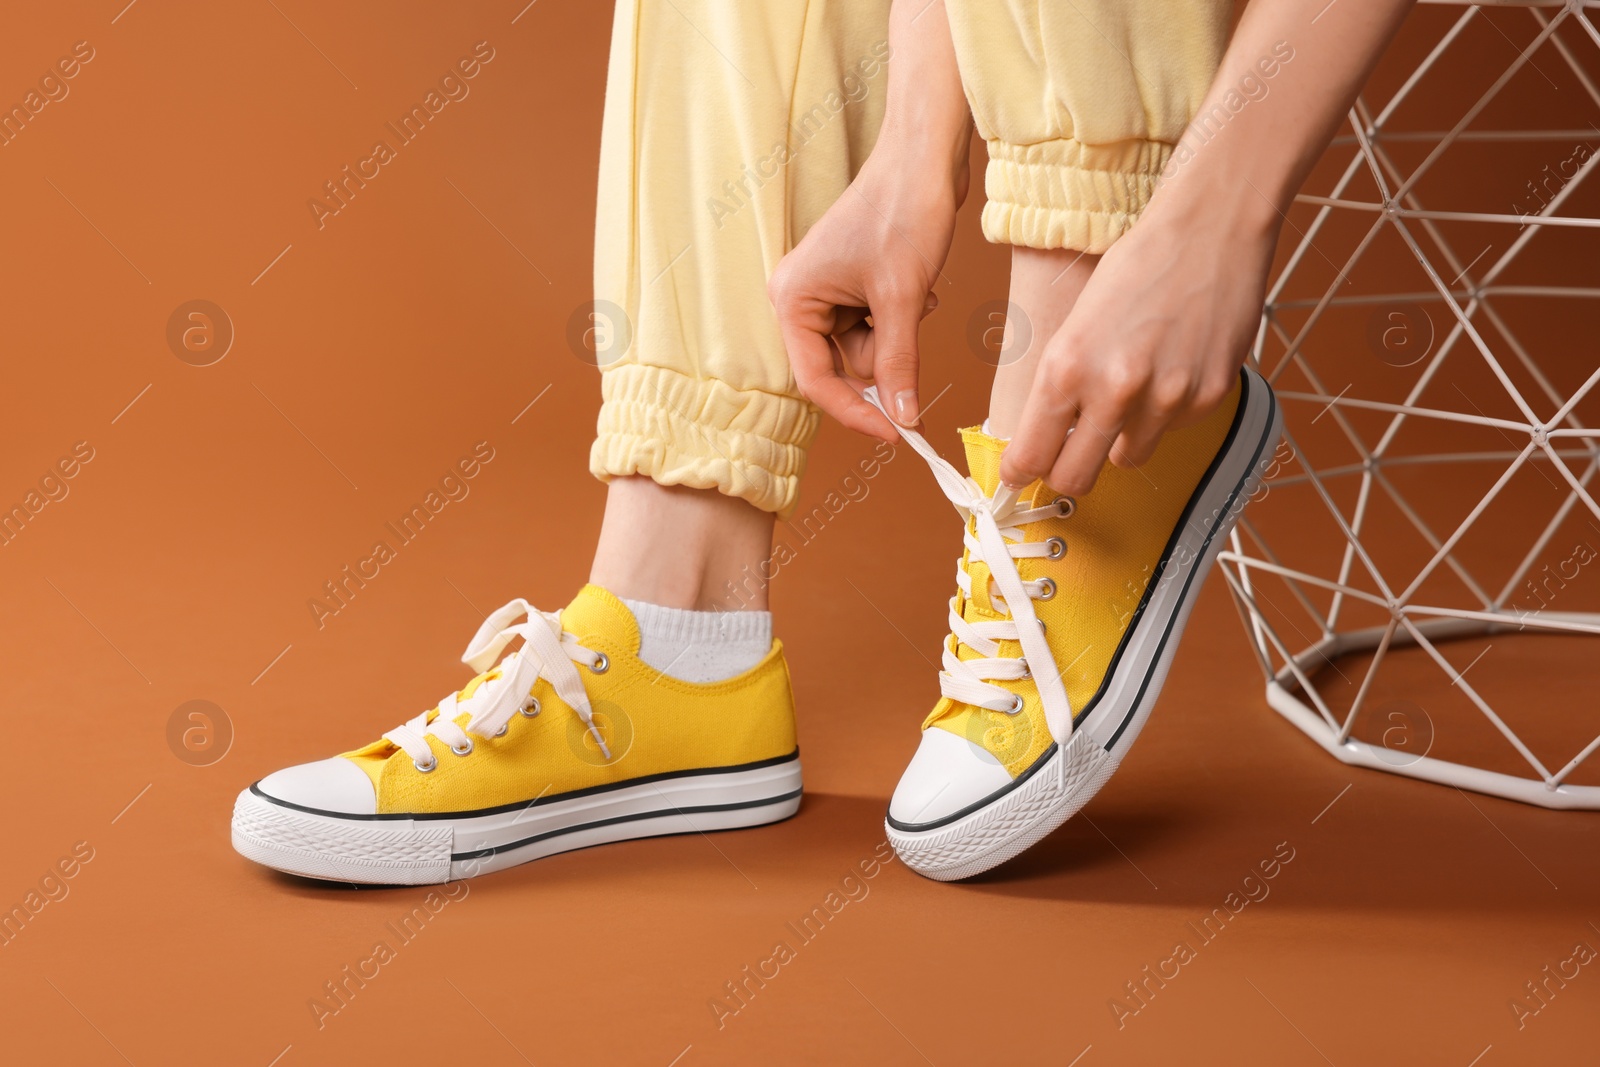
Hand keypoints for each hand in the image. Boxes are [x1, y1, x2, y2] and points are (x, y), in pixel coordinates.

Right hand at [769, 0, 970, 441]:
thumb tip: (904, 419)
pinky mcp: (852, 287)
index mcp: (792, 299)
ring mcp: (827, 293)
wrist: (925, 156)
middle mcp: (800, 299)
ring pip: (866, 352)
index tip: (898, 434)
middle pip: (843, 367)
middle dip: (884, 355)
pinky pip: (877, 329)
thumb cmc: (903, 210)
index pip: (817, 380)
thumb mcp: (903, 297)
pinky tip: (913, 285)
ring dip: (897, 334)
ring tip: (913, 291)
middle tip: (910, 321)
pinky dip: (901, 318)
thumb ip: (900, 364)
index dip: (857, 411)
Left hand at [999, 197, 1279, 493]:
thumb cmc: (1141, 263)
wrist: (1211, 227)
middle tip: (1068, 457)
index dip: (1020, 471)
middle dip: (1066, 474)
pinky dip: (1166, 411)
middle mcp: (1115, 389)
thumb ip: (1062, 385)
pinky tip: (1172, 365)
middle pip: (1075, 479)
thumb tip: (1045, 439)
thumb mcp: (1077, 322)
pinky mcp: (1208, 397)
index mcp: (1068, 366)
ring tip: (1133, 387)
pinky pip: (1173, 430)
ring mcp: (1166, 397)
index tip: (1018, 473)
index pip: (1031, 455)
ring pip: (1128, 457)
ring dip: (1122, 437)